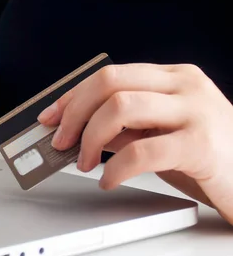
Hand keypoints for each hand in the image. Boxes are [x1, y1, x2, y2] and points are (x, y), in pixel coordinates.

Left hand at [37, 63, 232, 224]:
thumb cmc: (206, 155)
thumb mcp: (160, 132)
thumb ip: (123, 126)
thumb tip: (74, 129)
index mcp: (173, 77)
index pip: (109, 75)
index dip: (72, 96)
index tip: (49, 116)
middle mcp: (185, 86)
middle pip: (110, 83)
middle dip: (74, 113)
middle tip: (61, 141)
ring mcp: (196, 111)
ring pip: (120, 108)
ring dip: (90, 138)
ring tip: (84, 162)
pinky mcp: (201, 145)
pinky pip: (141, 151)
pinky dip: (114, 169)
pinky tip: (109, 180)